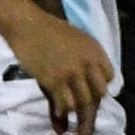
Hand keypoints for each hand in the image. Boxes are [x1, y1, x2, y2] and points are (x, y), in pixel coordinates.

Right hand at [9, 10, 110, 134]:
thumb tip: (86, 85)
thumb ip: (80, 64)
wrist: (25, 24)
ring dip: (74, 108)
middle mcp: (88, 63)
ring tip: (64, 106)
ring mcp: (72, 73)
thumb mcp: (73, 42)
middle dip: (89, 100)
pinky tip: (56, 110)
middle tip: (74, 99)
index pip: (109, 77)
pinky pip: (66, 105)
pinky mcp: (54, 81)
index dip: (97, 85)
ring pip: (84, 103)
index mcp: (96, 51)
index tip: (85, 87)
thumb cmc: (46, 31)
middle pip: (100, 93)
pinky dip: (61, 111)